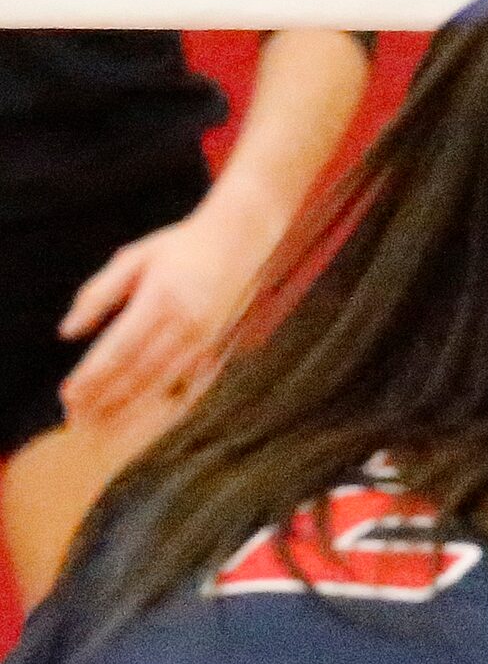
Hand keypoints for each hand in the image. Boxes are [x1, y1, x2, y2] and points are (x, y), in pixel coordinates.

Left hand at [58, 187, 284, 421]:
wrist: (244, 235)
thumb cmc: (183, 244)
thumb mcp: (134, 257)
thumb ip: (98, 293)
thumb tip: (67, 332)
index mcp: (160, 299)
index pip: (117, 350)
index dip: (91, 377)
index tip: (67, 396)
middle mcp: (185, 323)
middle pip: (138, 374)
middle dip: (105, 401)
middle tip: (77, 421)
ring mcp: (206, 337)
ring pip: (163, 384)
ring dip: (131, 409)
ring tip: (103, 427)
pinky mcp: (221, 344)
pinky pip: (191, 383)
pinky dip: (166, 404)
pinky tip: (147, 417)